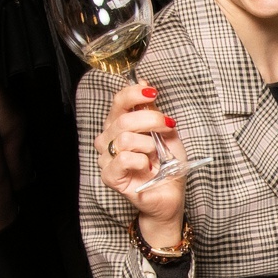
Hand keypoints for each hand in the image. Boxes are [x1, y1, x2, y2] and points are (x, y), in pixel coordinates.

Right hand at [95, 81, 185, 233]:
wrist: (171, 193)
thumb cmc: (167, 164)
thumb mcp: (165, 132)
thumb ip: (152, 110)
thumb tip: (144, 83)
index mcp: (119, 125)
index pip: (118, 102)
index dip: (134, 94)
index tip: (153, 93)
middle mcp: (108, 139)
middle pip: (123, 119)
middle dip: (151, 120)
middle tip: (168, 127)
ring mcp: (107, 158)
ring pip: (124, 138)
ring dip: (149, 145)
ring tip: (156, 156)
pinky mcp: (110, 176)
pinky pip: (123, 158)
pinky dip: (142, 160)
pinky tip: (147, 168)